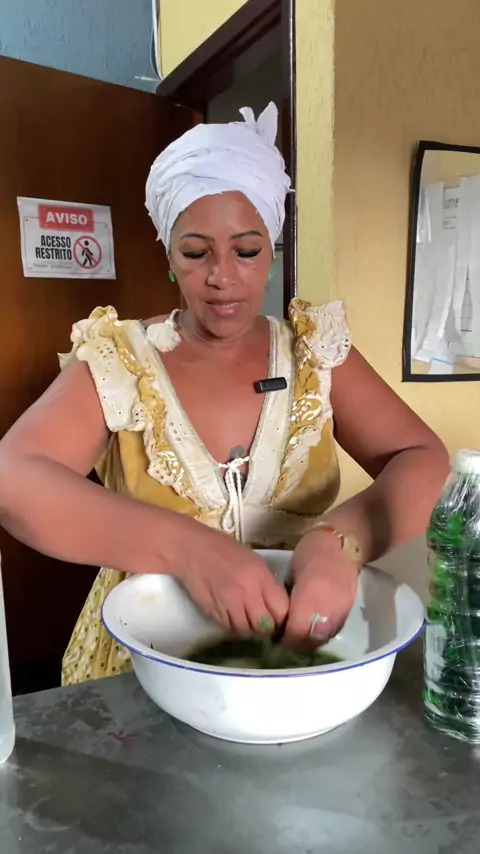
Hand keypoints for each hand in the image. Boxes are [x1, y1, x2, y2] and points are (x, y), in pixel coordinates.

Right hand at [176, 523, 289, 635]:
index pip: (281, 609)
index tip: (280, 615)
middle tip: (266, 621)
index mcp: (260, 577)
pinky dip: (235, 626)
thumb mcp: (254, 561)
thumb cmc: (224, 550)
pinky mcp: (213, 613)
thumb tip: (276, 605)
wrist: (192, 550)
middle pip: (265, 625)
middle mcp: (246, 593)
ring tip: (249, 619)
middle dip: (268, 626)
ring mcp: (228, 605)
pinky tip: (234, 616)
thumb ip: (266, 583)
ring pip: (247, 631)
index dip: (282, 615)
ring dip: (251, 629)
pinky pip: (230, 628)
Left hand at [284, 529, 359, 647]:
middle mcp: (327, 606)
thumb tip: (282, 621)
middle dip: (297, 644)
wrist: (342, 544)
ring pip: (323, 638)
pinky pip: (333, 631)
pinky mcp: (348, 610)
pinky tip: (313, 630)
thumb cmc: (311, 553)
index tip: (276, 638)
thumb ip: (289, 599)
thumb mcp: (293, 574)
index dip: (285, 639)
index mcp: (309, 594)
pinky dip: (322, 635)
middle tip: (286, 641)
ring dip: (310, 642)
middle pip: (311, 640)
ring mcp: (340, 610)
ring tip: (299, 638)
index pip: (297, 630)